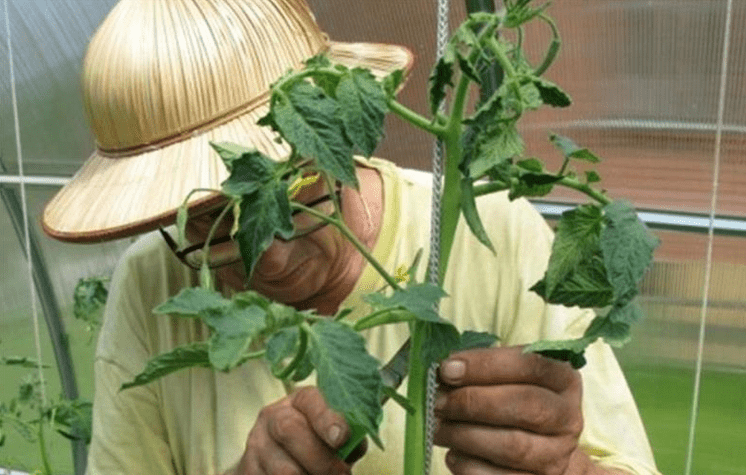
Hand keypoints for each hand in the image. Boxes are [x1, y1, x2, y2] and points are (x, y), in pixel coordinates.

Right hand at [233, 386, 363, 474]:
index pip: (310, 399)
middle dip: (320, 459)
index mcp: (299, 401)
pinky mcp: (247, 470)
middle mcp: (273, 417)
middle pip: (289, 430)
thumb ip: (348, 436)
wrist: (281, 459)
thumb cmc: (318, 444)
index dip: (327, 417)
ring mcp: (256, 445)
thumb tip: (353, 445)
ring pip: (282, 469)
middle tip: (341, 474)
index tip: (341, 438)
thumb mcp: (335, 434)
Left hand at [434, 346, 602, 474]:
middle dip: (473, 401)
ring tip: (437, 426)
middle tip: (438, 400)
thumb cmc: (514, 402)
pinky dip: (469, 464)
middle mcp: (567, 418)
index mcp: (562, 380)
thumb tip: (444, 371)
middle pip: (525, 405)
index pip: (530, 365)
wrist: (539, 450)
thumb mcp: (507, 378)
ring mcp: (556, 455)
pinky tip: (453, 453)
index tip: (447, 368)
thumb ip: (481, 371)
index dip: (485, 365)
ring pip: (512, 445)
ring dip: (465, 434)